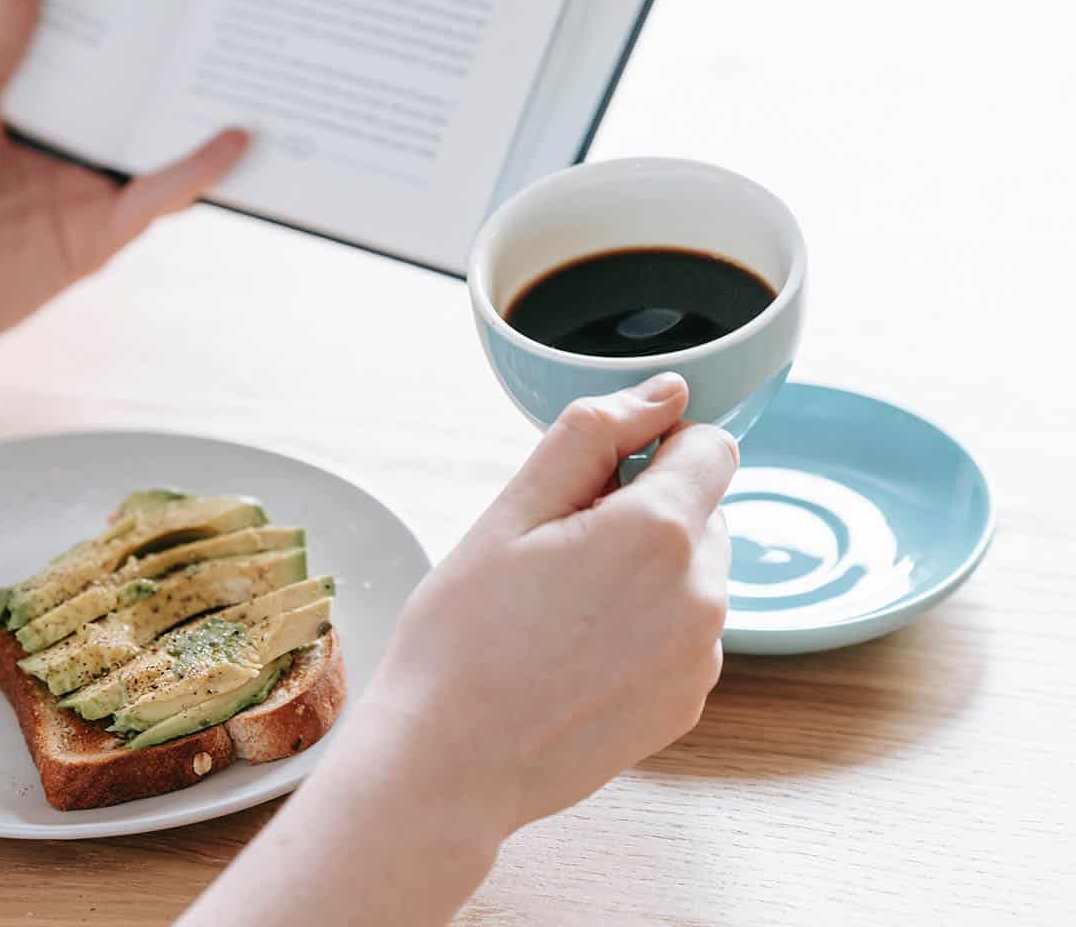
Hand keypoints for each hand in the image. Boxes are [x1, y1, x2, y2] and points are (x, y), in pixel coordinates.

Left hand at [0, 0, 246, 392]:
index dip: (122, 15)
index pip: (93, 55)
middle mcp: (70, 147)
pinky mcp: (106, 233)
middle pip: (136, 97)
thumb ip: (1, 31)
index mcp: (35, 107)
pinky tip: (233, 140)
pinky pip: (160, 197)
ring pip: (160, 145)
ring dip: (201, 112)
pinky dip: (198, 171)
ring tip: (246, 63)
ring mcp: (92, 189)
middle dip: (176, 57)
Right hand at [369, 371, 735, 830]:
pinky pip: (687, 630)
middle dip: (645, 510)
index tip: (599, 480)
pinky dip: (648, 624)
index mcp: (660, 533)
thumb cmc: (464, 634)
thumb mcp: (513, 509)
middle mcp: (702, 596)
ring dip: (648, 568)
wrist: (448, 765)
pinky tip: (579, 652)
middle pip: (702, 509)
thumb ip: (595, 432)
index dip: (654, 447)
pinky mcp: (689, 704)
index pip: (710, 445)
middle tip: (560, 552)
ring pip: (694, 570)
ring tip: (564, 608)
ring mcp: (701, 658)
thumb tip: (666, 393)